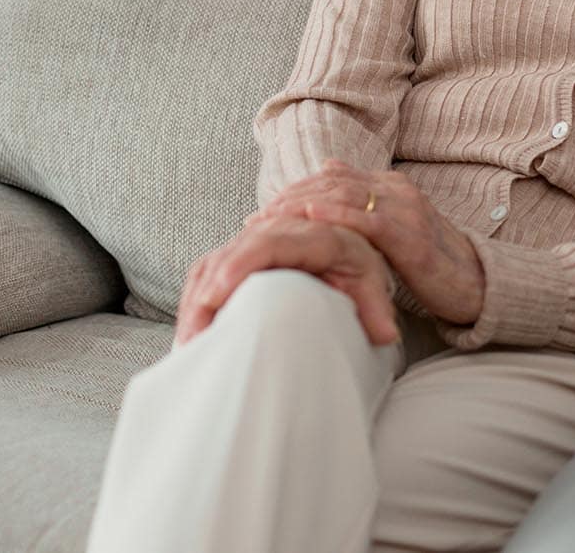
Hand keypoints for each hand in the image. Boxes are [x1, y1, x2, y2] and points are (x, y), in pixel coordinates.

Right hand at [176, 212, 400, 346]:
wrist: (351, 249)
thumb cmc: (361, 271)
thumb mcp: (372, 287)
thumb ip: (376, 309)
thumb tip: (386, 335)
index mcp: (315, 236)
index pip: (270, 244)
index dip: (240, 266)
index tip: (216, 295)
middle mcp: (279, 232)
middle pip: (233, 253)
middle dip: (208, 292)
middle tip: (193, 336)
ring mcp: (255, 240)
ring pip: (215, 262)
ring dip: (196, 300)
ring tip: (188, 343)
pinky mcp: (240, 253)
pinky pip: (209, 269)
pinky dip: (195, 298)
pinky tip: (190, 331)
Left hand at [258, 159, 487, 326]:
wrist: (475, 283)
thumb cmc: (431, 262)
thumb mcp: (394, 229)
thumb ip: (365, 206)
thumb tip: (329, 174)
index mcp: (391, 186)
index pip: (333, 177)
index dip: (296, 190)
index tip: (266, 210)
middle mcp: (397, 190)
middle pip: (332, 181)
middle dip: (291, 198)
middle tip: (259, 218)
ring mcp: (405, 209)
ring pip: (344, 195)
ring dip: (302, 206)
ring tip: (272, 221)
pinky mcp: (410, 235)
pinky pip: (367, 221)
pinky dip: (334, 217)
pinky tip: (309, 221)